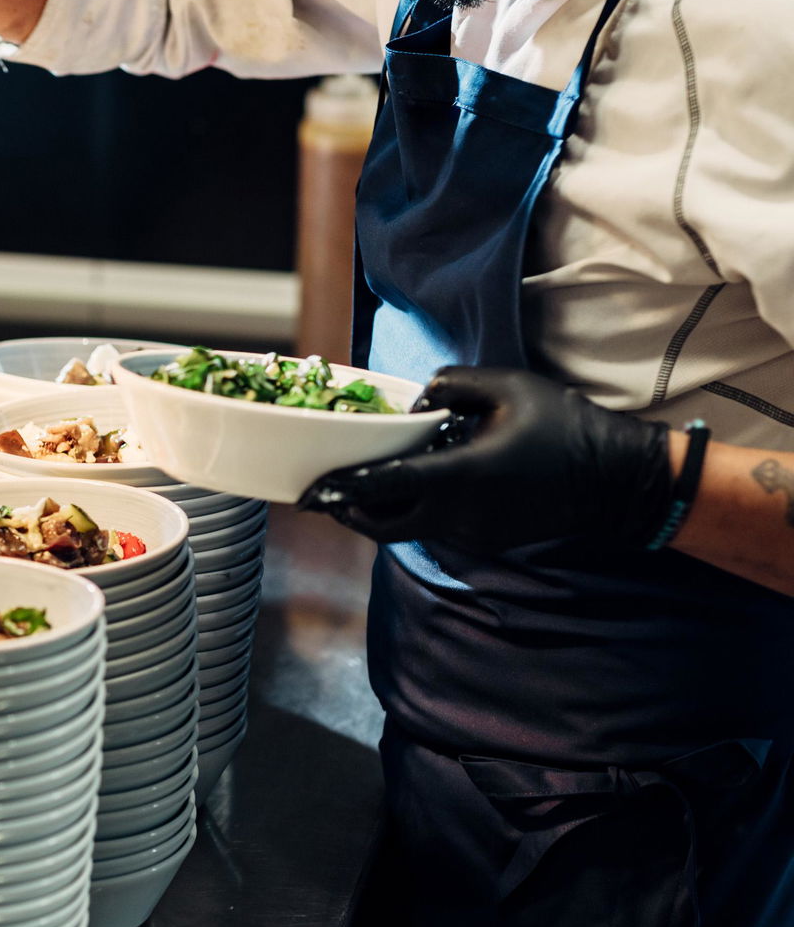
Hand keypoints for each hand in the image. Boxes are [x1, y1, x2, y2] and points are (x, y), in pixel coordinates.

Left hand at [297, 366, 672, 552]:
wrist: (617, 481)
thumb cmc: (565, 427)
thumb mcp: (509, 387)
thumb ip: (454, 384)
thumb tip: (418, 397)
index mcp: (460, 476)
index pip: (384, 487)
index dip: (342, 489)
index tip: (310, 491)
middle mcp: (459, 515)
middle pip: (383, 525)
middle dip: (349, 511)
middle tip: (322, 495)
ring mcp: (472, 535)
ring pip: (407, 530)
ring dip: (381, 512)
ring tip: (358, 488)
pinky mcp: (484, 542)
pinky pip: (435, 530)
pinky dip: (414, 513)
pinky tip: (410, 488)